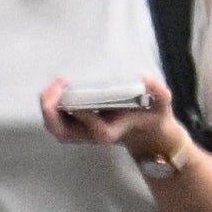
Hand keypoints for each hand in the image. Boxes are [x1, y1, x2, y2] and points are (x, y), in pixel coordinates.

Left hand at [39, 75, 184, 171]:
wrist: (145, 132)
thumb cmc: (151, 115)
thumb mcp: (162, 103)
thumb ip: (159, 91)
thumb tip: (145, 77)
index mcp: (111, 131)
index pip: (94, 127)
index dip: (83, 113)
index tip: (77, 92)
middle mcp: (93, 135)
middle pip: (62, 131)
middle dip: (52, 111)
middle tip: (57, 86)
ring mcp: (82, 133)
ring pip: (56, 127)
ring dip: (48, 108)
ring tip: (54, 85)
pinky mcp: (77, 126)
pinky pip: (57, 120)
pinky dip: (51, 107)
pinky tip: (56, 89)